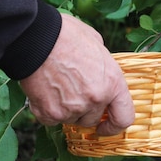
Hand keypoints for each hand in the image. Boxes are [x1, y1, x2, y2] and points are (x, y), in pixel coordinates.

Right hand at [19, 13, 133, 134]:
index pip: (123, 118)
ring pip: (71, 119)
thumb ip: (103, 67)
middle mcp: (95, 99)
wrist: (37, 38)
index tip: (106, 124)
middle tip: (72, 90)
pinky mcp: (49, 113)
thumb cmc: (67, 36)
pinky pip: (50, 119)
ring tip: (57, 84)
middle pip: (92, 119)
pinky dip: (47, 110)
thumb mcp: (97, 45)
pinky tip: (45, 90)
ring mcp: (72, 108)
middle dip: (84, 110)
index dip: (115, 125)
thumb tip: (100, 74)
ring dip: (66, 108)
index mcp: (112, 83)